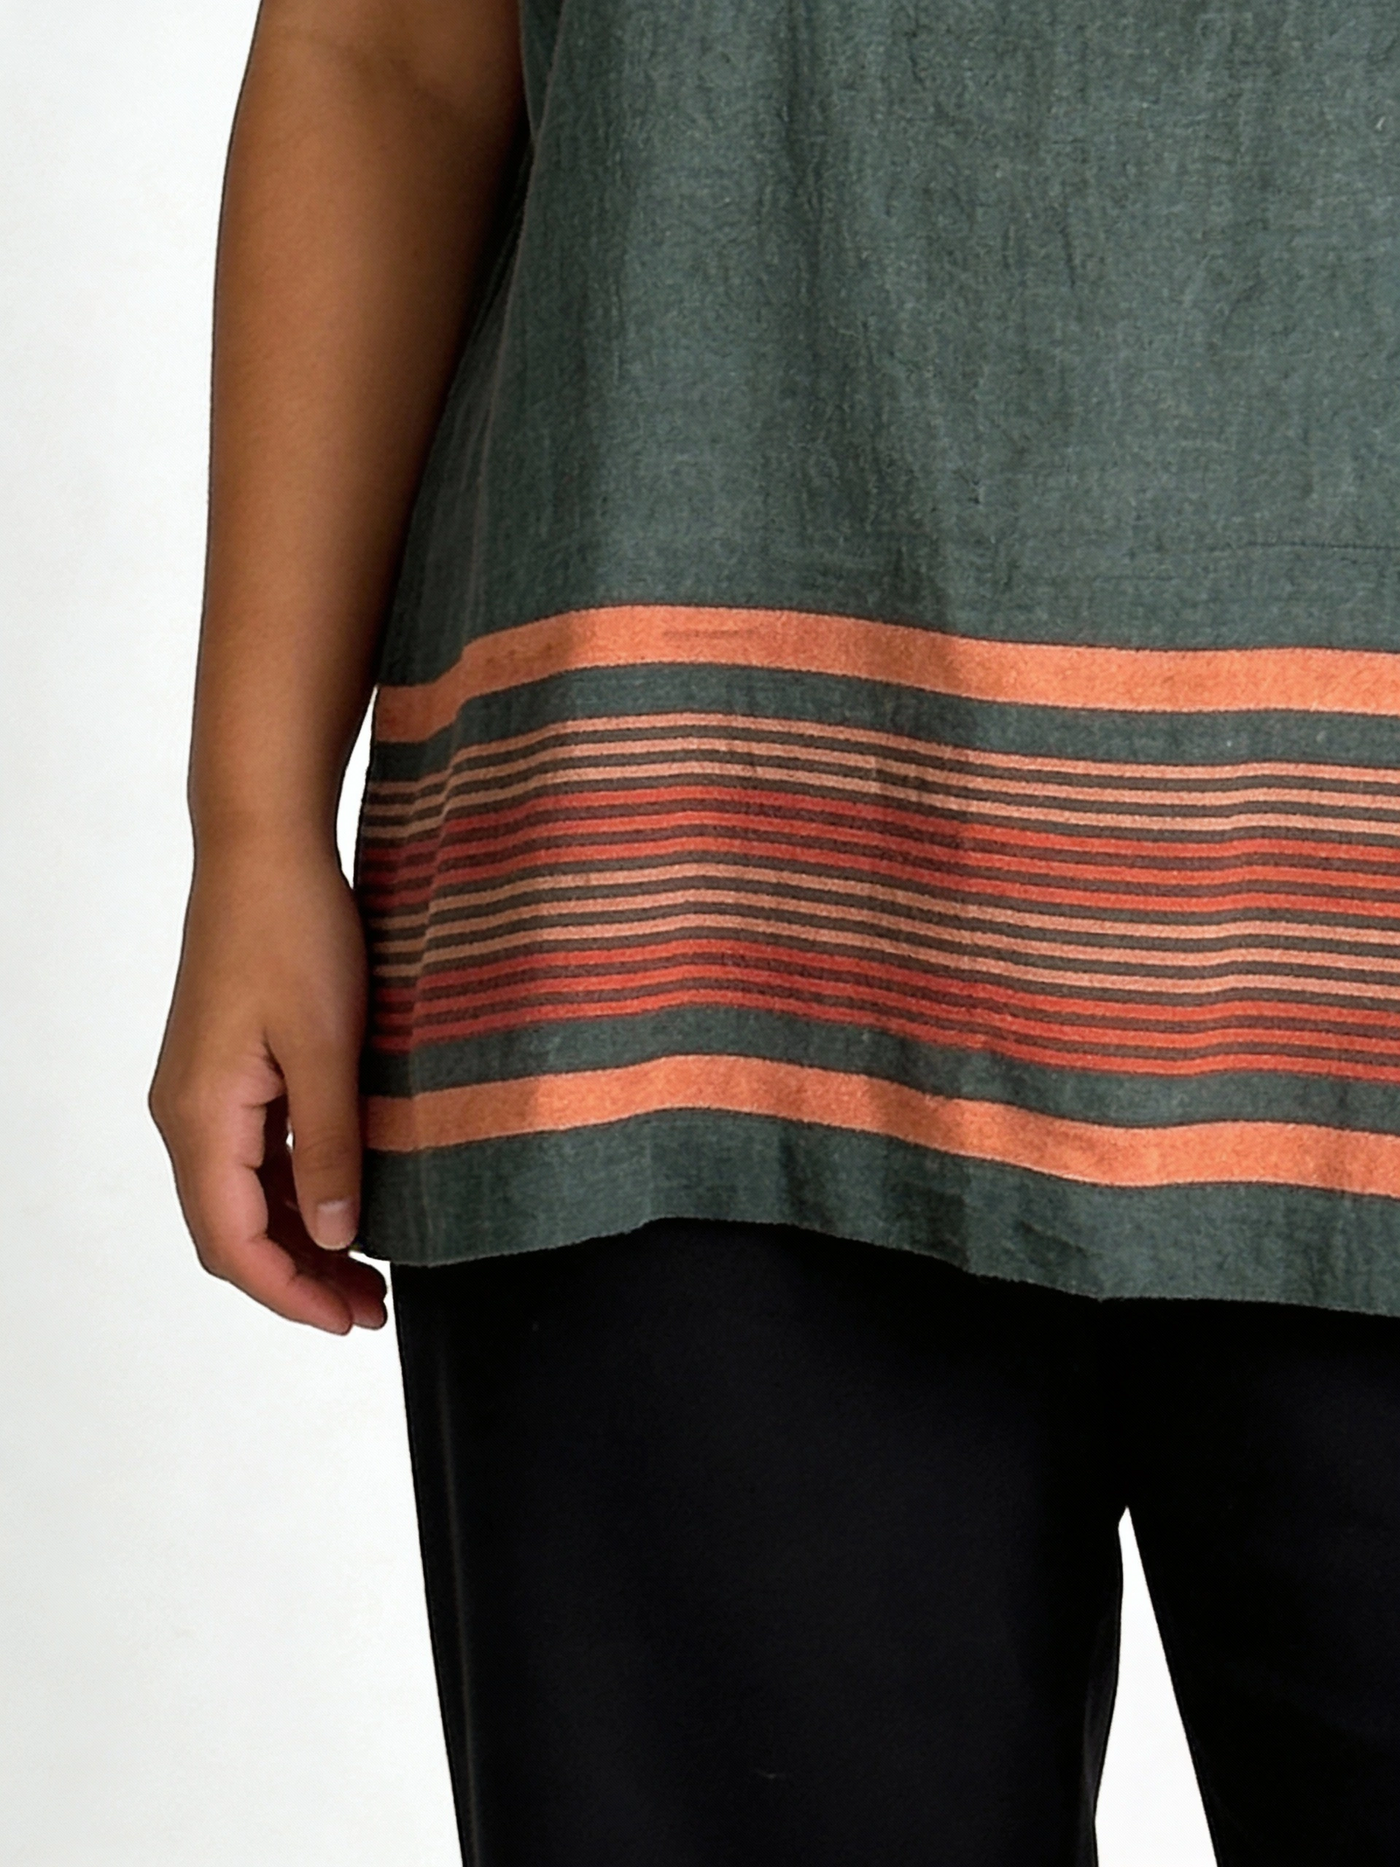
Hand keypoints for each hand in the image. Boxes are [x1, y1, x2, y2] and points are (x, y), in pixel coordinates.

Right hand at [149, 837, 386, 1333]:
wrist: (264, 850)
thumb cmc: (293, 931)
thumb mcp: (328, 1046)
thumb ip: (330, 1146)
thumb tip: (337, 1234)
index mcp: (200, 1116)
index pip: (231, 1242)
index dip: (289, 1294)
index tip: (350, 1321)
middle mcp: (187, 1114)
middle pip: (232, 1231)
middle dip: (299, 1279)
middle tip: (373, 1309)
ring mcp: (203, 1094)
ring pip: (243, 1199)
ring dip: (300, 1241)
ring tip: (368, 1276)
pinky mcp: (227, 1073)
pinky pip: (253, 1158)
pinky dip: (295, 1195)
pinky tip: (345, 1204)